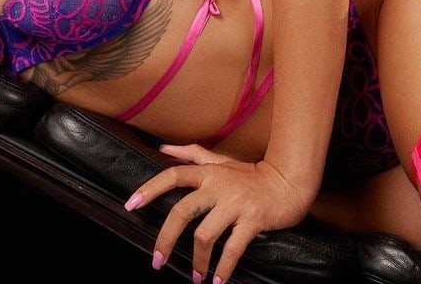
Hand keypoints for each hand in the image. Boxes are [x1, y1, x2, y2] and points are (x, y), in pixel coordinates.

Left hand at [124, 143, 312, 283]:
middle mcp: (219, 186)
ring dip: (198, 260)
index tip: (130, 205)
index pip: (173, 176)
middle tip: (158, 260)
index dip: (150, 189)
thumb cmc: (253, 174)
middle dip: (166, 238)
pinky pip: (233, 248)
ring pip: (205, 234)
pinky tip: (217, 281)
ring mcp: (236, 204)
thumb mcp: (222, 161)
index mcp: (208, 173)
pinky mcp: (253, 220)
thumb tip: (163, 149)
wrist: (289, 181)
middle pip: (182, 211)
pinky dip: (224, 267)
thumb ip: (192, 155)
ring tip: (195, 277)